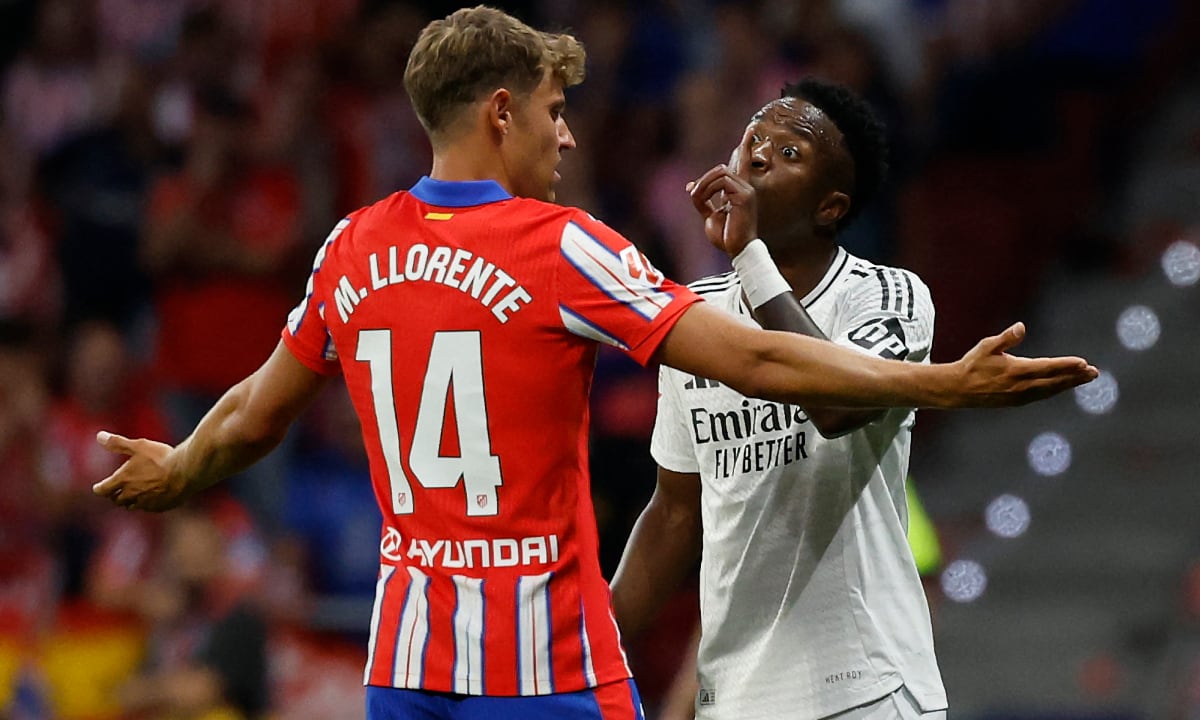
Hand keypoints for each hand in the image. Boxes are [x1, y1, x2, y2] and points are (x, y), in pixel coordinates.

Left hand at [93, 431, 190, 511]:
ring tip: (134, 494)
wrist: (186, 471)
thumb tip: (99, 436)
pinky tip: (152, 496)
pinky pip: (148, 508)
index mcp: (123, 480)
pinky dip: (146, 503)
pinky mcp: (159, 507)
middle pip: (116, 500)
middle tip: (116, 490)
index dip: (99, 488)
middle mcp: (131, 494)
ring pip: (132, 506)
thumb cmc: (161, 457)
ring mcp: (145, 503)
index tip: (99, 487)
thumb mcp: (139, 445)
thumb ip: (117, 443)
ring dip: (130, 501)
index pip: (102, 490)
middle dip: (115, 495)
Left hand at [686, 125, 757, 256]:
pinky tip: (704, 202)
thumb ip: (703, 200)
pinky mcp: (744, 196)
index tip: (751, 129)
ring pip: (719, 172)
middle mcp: (745, 187)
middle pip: (720, 168)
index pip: (744, 162)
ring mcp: (746, 191)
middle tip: (694, 196)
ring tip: (698, 201)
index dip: (746, 145)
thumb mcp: (709, 216)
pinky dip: (707, 190)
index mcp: (739, 190)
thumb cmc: (727, 236)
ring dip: (703, 186)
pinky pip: (721, 182)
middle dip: (703, 181)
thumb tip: (691, 186)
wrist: (737, 251)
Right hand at [954, 323, 1097, 406]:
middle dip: (1075, 377)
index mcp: (1014, 371)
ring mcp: (1020, 396)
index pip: (1047, 367)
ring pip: (1050, 390)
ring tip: (1085, 378)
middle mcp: (1020, 386)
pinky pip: (1042, 395)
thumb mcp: (987, 346)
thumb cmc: (973, 364)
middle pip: (1054, 381)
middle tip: (1094, 373)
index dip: (1066, 365)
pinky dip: (1055, 389)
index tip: (1083, 363)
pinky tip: (1063, 385)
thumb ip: (1006, 338)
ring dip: (1069, 384)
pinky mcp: (1017, 401)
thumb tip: (1022, 327)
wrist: (958, 389)